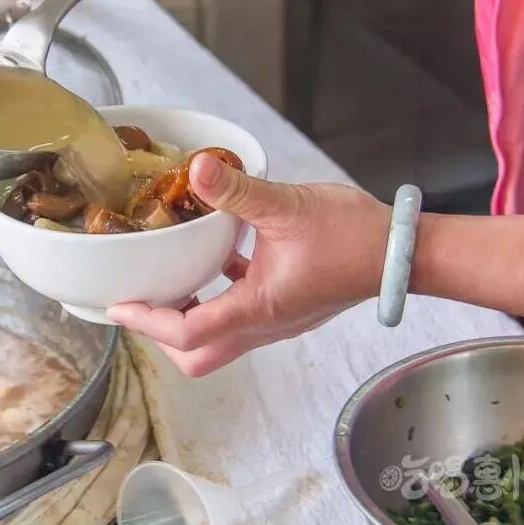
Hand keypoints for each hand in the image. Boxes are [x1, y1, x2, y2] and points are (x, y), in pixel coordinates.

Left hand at [107, 153, 390, 376]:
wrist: (404, 252)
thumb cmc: (355, 235)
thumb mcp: (288, 205)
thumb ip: (238, 190)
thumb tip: (197, 169)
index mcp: (259, 309)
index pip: (188, 333)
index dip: (147, 322)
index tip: (119, 305)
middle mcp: (264, 324)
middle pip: (198, 355)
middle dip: (162, 335)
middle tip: (140, 300)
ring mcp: (276, 320)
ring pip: (218, 340)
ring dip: (187, 318)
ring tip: (165, 282)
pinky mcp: (285, 305)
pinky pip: (239, 314)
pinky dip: (216, 296)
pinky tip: (215, 259)